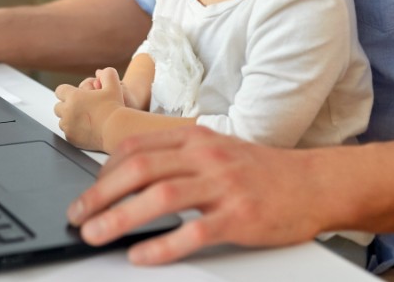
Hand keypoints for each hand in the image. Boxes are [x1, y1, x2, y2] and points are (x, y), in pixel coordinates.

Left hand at [55, 67, 126, 150]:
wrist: (117, 130)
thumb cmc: (115, 108)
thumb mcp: (113, 85)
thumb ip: (107, 74)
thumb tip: (100, 72)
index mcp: (74, 97)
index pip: (60, 91)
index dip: (67, 92)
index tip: (74, 95)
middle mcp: (67, 111)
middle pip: (58, 107)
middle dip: (66, 106)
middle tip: (80, 108)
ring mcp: (68, 126)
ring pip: (62, 121)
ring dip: (69, 119)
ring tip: (83, 119)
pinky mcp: (71, 139)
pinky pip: (67, 133)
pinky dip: (73, 131)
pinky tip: (85, 129)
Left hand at [67, 126, 322, 263]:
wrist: (316, 183)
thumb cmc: (262, 172)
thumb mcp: (216, 151)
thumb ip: (179, 159)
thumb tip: (131, 178)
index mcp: (196, 138)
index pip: (136, 147)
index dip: (103, 172)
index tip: (86, 193)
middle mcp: (206, 156)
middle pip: (140, 169)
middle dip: (100, 194)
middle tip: (77, 215)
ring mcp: (224, 185)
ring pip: (161, 196)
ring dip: (121, 217)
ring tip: (96, 234)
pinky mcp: (241, 216)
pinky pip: (195, 231)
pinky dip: (163, 244)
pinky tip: (142, 255)